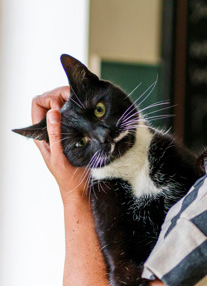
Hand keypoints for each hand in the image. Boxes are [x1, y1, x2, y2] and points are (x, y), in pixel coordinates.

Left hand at [32, 87, 88, 201]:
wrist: (81, 190)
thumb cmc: (68, 177)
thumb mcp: (59, 156)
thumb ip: (54, 135)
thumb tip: (53, 112)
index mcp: (41, 134)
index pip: (38, 104)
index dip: (49, 98)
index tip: (63, 102)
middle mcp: (51, 129)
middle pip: (51, 101)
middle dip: (61, 95)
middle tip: (76, 99)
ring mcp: (64, 130)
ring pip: (64, 106)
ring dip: (73, 102)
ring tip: (83, 104)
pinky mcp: (77, 133)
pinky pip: (74, 115)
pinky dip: (80, 109)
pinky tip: (89, 111)